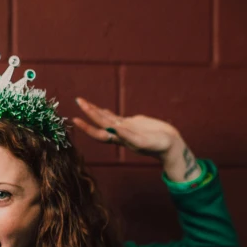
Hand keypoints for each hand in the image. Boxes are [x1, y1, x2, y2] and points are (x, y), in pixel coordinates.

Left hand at [73, 98, 201, 181]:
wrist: (170, 145)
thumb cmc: (160, 146)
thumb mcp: (145, 141)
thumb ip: (130, 136)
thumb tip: (115, 129)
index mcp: (121, 140)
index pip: (100, 132)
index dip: (88, 127)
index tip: (76, 118)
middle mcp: (120, 134)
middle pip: (100, 123)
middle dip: (89, 112)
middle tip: (78, 100)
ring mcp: (125, 129)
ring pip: (106, 119)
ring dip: (95, 111)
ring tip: (83, 102)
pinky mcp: (132, 124)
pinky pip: (115, 118)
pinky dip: (106, 113)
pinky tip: (100, 109)